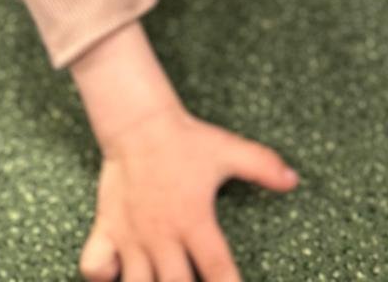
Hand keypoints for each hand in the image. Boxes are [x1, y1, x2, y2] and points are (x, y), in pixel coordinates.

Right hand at [79, 103, 298, 281]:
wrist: (138, 122)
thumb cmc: (186, 139)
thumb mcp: (228, 150)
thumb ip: (262, 166)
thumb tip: (294, 180)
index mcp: (195, 219)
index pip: (218, 270)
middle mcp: (163, 234)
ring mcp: (132, 235)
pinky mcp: (106, 229)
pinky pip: (94, 267)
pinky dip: (101, 276)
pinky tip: (117, 275)